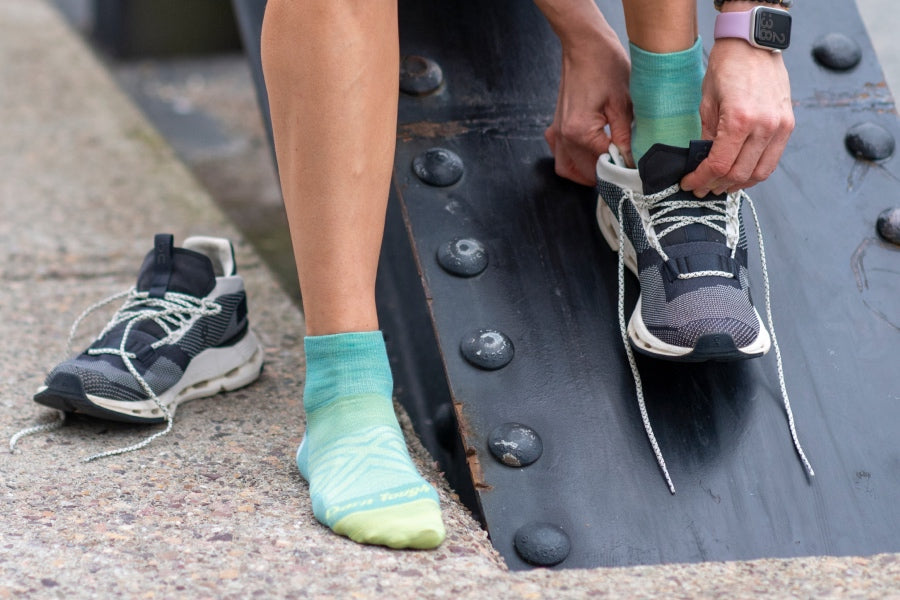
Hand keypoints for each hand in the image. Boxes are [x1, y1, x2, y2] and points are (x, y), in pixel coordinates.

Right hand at [536, 1, 632, 185]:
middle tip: (626, 171)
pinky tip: (589, 157)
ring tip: (608, 169)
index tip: (638, 170)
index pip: (605, 163)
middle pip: (585, 170)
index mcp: (580, 132)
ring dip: (586, 173)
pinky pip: (560, 154)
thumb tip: (632, 161)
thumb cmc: (604, 66)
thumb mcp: (624, 103)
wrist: (585, 45)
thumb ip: (626, 138)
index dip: (624, 168)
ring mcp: (557, 131)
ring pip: (567, 168)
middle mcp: (564, 135)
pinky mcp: (556, 125)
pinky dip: (573, 161)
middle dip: (606, 173)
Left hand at [680, 39, 793, 196]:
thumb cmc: (727, 67)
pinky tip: (740, 173)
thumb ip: (706, 136)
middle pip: (739, 173)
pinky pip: (772, 160)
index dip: (701, 179)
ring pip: (759, 172)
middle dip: (717, 185)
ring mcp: (780, 126)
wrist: (754, 44)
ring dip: (738, 184)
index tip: (689, 184)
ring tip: (720, 185)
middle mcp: (764, 126)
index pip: (719, 164)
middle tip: (702, 189)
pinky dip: (755, 171)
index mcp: (739, 120)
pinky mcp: (788, 125)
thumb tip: (701, 163)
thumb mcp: (707, 103)